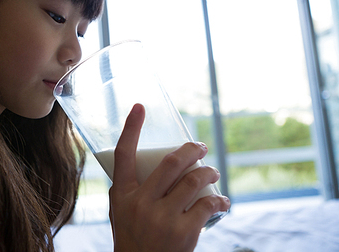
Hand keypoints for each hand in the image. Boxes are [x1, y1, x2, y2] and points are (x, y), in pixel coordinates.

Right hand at [109, 104, 229, 251]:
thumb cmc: (132, 239)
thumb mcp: (120, 213)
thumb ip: (129, 190)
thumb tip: (143, 164)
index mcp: (122, 195)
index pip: (123, 154)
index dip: (131, 128)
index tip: (140, 106)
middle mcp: (140, 203)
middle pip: (170, 163)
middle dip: (191, 149)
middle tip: (200, 147)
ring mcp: (162, 218)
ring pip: (194, 181)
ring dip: (209, 172)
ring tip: (212, 173)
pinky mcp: (183, 232)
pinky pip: (208, 206)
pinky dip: (221, 202)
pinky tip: (224, 202)